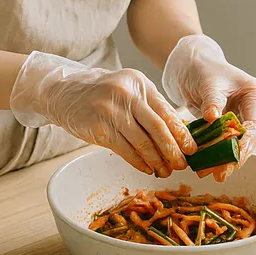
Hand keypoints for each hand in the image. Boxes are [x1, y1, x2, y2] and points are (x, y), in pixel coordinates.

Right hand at [10, 51, 196, 177]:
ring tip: (165, 171)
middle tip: (182, 165)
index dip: (180, 133)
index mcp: (139, 83)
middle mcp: (126, 93)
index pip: (166, 111)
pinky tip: (147, 168)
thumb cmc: (101, 95)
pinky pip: (124, 149)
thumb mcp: (127, 91)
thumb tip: (176, 135)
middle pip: (157, 127)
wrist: (63, 92)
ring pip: (141, 141)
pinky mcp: (98, 127)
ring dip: (156, 160)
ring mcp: (110, 110)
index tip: (191, 149)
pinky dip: (138, 162)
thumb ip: (149, 108)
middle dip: (172, 150)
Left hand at [162, 34, 255, 181]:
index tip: (235, 157)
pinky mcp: (218, 124)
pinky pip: (216, 142)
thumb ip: (213, 100)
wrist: (185, 62)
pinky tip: (199, 164)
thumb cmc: (200, 66)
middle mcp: (247, 109)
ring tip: (206, 173)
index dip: (246, 144)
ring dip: (219, 159)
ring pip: (230, 144)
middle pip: (244, 139)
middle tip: (220, 174)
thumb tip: (214, 118)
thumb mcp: (208, 82)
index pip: (254, 125)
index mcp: (253, 96)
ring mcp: (233, 117)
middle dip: (232, 157)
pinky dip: (208, 153)